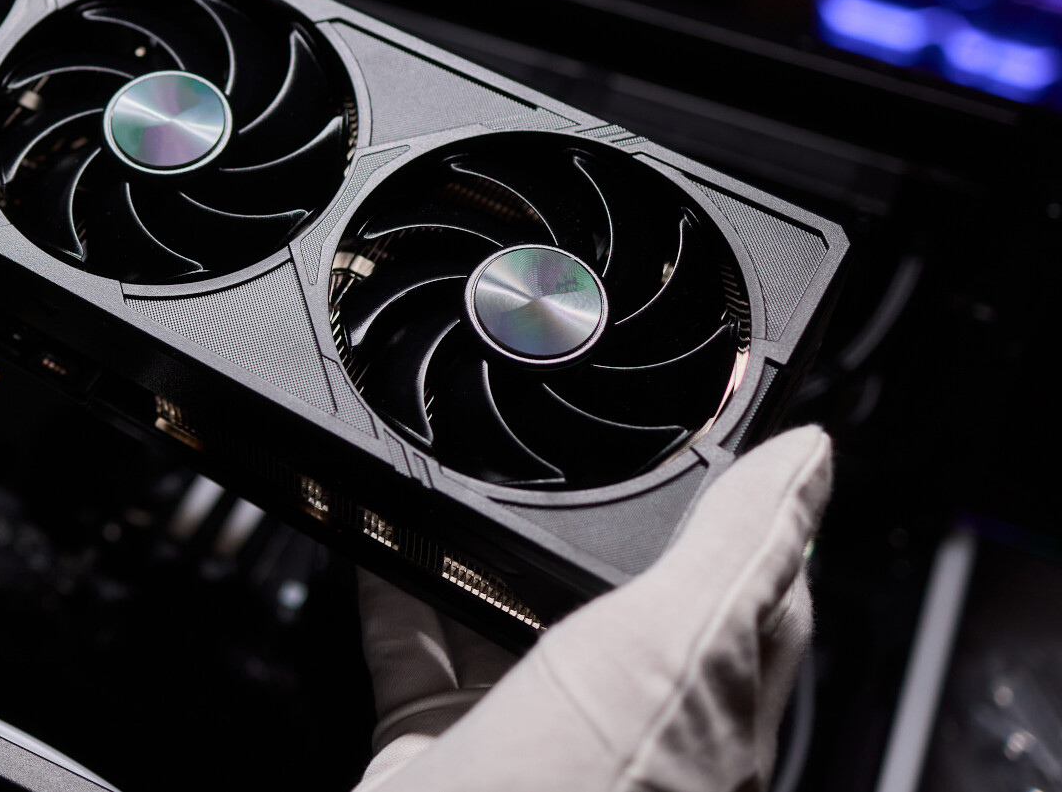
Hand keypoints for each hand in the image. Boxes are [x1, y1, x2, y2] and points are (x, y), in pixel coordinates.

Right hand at [356, 425, 830, 791]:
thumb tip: (811, 459)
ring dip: (479, 541)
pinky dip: (390, 581)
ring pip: (505, 613)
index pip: (750, 590)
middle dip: (587, 517)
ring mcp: (525, 739)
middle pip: (613, 594)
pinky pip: (412, 642)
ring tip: (460, 466)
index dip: (742, 508)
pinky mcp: (436, 750)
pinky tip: (374, 532)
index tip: (724, 434)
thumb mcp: (681, 649)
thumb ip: (740, 548)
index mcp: (713, 708)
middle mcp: (623, 727)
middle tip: (567, 436)